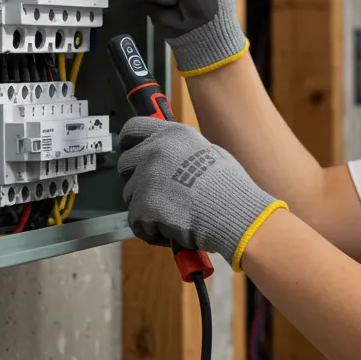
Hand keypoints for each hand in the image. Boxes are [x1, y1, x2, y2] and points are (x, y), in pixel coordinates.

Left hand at [117, 117, 284, 266]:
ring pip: (131, 196)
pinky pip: (137, 222)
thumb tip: (171, 159)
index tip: (129, 150)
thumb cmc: (230, 188)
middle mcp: (155, 150)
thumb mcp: (209, 153)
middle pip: (125, 164)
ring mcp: (147, 178)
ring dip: (146, 208)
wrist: (235, 214)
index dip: (129, 142)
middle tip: (156, 194)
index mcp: (172, 134)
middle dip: (136, 180)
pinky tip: (173, 230)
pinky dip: (151, 231)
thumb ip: (181, 152)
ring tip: (173, 215)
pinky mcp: (144, 206)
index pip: (133, 129)